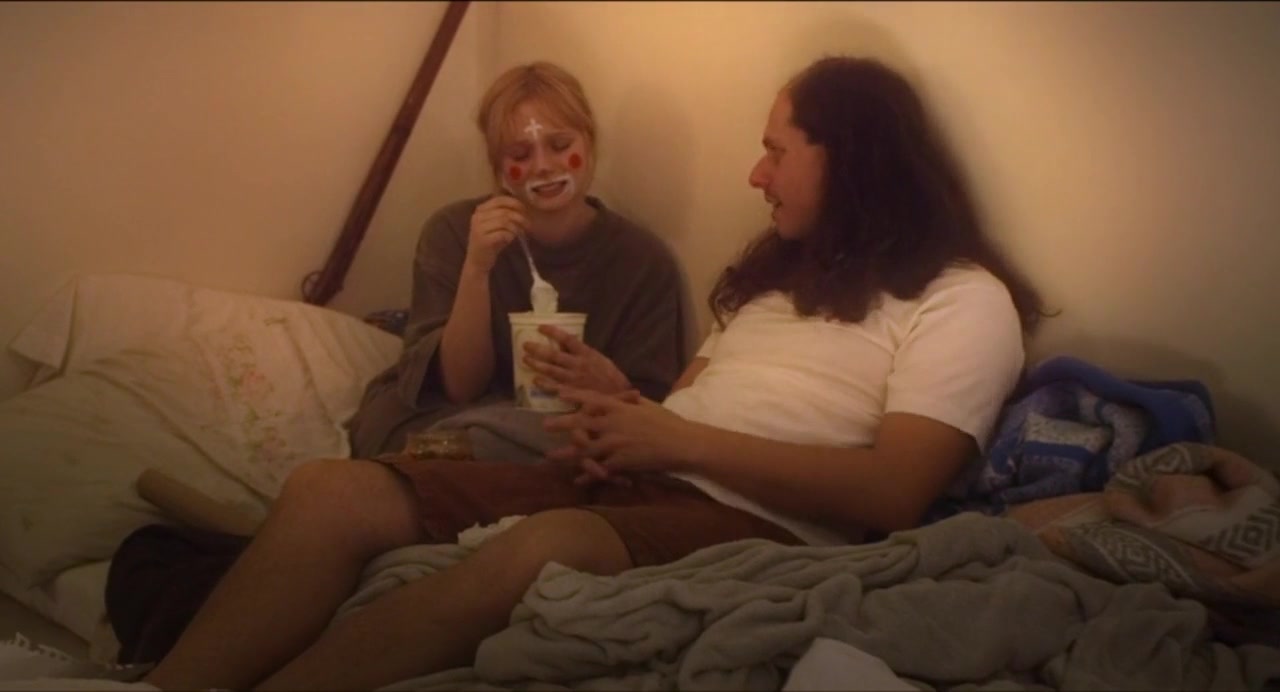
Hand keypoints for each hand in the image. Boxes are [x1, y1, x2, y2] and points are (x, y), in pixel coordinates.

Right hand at [465, 195, 526, 273]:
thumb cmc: (491, 242)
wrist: (477, 262)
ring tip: (519, 233)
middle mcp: (477, 217)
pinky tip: (510, 240)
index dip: (515, 203)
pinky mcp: (483, 240)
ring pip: (505, 221)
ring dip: (516, 228)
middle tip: (527, 225)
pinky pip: (503, 233)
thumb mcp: (497, 225)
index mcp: (480, 210)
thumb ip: (505, 214)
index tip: (524, 211)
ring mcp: (479, 228)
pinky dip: (510, 236)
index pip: (500, 200)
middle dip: (519, 217)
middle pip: (504, 211)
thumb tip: (523, 207)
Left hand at [523, 325, 630, 394]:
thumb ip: (585, 353)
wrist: (618, 395)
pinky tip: (535, 380)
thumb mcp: (600, 359)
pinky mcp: (572, 391)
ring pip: (551, 370)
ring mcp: (573, 378)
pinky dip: (544, 384)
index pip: (567, 339)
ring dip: (536, 364)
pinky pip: (554, 387)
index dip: (553, 332)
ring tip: (525, 359)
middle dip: (538, 349)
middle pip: (554, 354)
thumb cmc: (610, 376)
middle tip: (525, 344)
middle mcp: (577, 364)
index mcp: (586, 353)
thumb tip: (569, 346)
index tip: (540, 327)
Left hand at [543, 388, 701, 478]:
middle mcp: (614, 423)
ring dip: (566, 454)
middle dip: (562, 424)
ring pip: (585, 449)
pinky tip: (577, 480)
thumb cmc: (668, 422)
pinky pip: (600, 469)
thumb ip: (631, 402)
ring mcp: (616, 443)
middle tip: (545, 425)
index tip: (560, 394)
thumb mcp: (648, 406)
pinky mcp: (621, 462)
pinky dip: (588, 476)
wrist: (681, 443)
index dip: (575, 395)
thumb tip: (625, 396)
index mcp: (621, 407)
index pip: (593, 398)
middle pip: (581, 423)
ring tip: (550, 457)